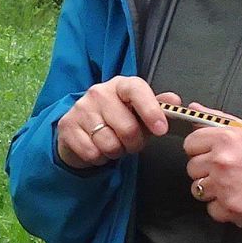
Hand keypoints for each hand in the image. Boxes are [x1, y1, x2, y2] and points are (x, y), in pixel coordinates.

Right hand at [56, 78, 179, 169]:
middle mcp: (98, 92)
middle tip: (130, 143)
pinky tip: (97, 148)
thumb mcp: (139, 112)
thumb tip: (174, 101)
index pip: (136, 90)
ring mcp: (80, 108)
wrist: (81, 128)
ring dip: (115, 152)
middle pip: (127, 127)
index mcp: (120, 85)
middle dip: (134, 144)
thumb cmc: (116, 119)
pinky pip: (92, 152)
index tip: (161, 129)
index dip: (151, 111)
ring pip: (109, 144)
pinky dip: (98, 158)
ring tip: (112, 144)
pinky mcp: (67, 126)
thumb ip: (158, 107)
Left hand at [183, 116, 241, 232]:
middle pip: (192, 167)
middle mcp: (222, 161)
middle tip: (229, 172)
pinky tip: (240, 200)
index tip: (210, 154)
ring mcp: (224, 186)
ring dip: (213, 190)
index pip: (190, 143)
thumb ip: (221, 119)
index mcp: (227, 139)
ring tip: (235, 186)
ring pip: (197, 189)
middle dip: (206, 170)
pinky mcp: (228, 208)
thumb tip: (195, 108)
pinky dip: (223, 208)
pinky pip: (210, 208)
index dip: (200, 149)